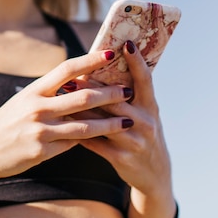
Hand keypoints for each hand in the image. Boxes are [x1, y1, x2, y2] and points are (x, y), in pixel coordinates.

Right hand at [0, 49, 135, 181]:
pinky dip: (90, 141)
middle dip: (110, 93)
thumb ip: (50, 93)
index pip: (66, 68)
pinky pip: (72, 145)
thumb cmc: (6, 123)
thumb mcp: (24, 101)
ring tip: (129, 120)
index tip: (110, 52)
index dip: (89, 59)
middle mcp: (37, 107)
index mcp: (34, 90)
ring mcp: (40, 131)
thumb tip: (79, 81)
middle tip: (129, 89)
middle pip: (82, 96)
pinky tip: (107, 140)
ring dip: (110, 122)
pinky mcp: (42, 152)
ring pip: (84, 125)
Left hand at [79, 41, 172, 196]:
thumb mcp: (143, 111)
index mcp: (151, 105)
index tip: (126, 43)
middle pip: (116, 99)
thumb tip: (103, 62)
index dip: (137, 61)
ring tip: (63, 97)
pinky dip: (79, 132)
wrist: (154, 173)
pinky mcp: (122, 158)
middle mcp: (146, 121)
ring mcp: (135, 141)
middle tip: (74, 76)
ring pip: (104, 121)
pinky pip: (96, 143)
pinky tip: (64, 122)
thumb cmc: (142, 131)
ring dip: (81, 109)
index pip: (145, 79)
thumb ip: (128, 92)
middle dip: (93, 87)